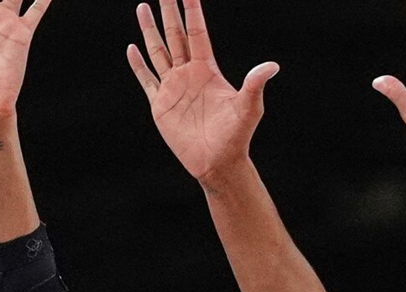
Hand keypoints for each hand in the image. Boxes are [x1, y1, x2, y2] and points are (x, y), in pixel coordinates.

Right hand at [126, 0, 277, 182]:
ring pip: (158, 51)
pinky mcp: (160, 105)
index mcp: (207, 69)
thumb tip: (272, 66)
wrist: (217, 162)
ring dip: (150, 30)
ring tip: (143, 7)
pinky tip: (132, 48)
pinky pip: (146, 80)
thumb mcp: (249, 107)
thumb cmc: (236, 135)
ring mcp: (173, 88)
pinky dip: (138, 65)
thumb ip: (255, 84)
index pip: (197, 33)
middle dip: (169, 12)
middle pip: (175, 35)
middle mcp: (188, 74)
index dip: (192, 11)